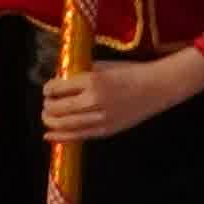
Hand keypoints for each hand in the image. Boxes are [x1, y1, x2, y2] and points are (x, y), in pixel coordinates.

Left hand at [40, 45, 203, 142]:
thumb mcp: (104, 66)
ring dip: (50, 122)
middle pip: (58, 108)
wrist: (156, 87)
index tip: (47, 89)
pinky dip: (61, 137)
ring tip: (46, 118)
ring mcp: (100, 118)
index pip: (58, 88)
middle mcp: (93, 100)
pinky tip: (50, 136)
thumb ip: (83, 73)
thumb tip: (62, 79)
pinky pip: (78, 136)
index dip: (48, 89)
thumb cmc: (131, 72)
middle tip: (46, 104)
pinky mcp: (106, 130)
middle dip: (47, 107)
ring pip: (65, 125)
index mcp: (92, 80)